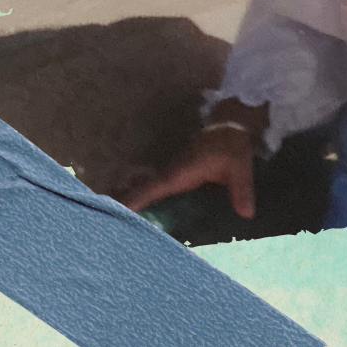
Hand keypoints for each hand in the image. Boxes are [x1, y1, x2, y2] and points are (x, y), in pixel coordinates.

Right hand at [119, 100, 267, 217]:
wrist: (230, 123)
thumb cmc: (232, 144)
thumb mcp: (239, 166)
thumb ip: (241, 190)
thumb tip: (246, 215)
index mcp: (180, 173)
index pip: (151, 189)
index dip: (132, 200)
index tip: (112, 210)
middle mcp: (170, 174)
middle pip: (140, 190)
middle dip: (120, 203)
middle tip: (101, 222)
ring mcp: (172, 174)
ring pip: (146, 189)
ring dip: (129, 201)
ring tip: (110, 221)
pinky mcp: (177, 176)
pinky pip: (155, 189)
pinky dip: (143, 199)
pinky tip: (137, 213)